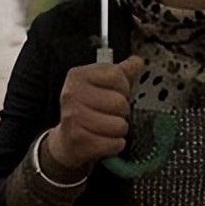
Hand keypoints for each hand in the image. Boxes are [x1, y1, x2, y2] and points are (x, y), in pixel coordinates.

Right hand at [46, 55, 144, 171]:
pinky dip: (115, 144)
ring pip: (119, 125)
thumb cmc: (86, 110)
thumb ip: (121, 73)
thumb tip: (138, 61)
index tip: (115, 93)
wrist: (66, 140)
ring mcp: (74, 118)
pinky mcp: (79, 140)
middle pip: (120, 102)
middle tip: (111, 114)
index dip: (123, 87)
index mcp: (78, 76)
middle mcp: (72, 94)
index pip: (116, 75)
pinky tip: (105, 140)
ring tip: (107, 127)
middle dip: (122, 111)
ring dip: (119, 129)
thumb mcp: (101, 86)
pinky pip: (115, 143)